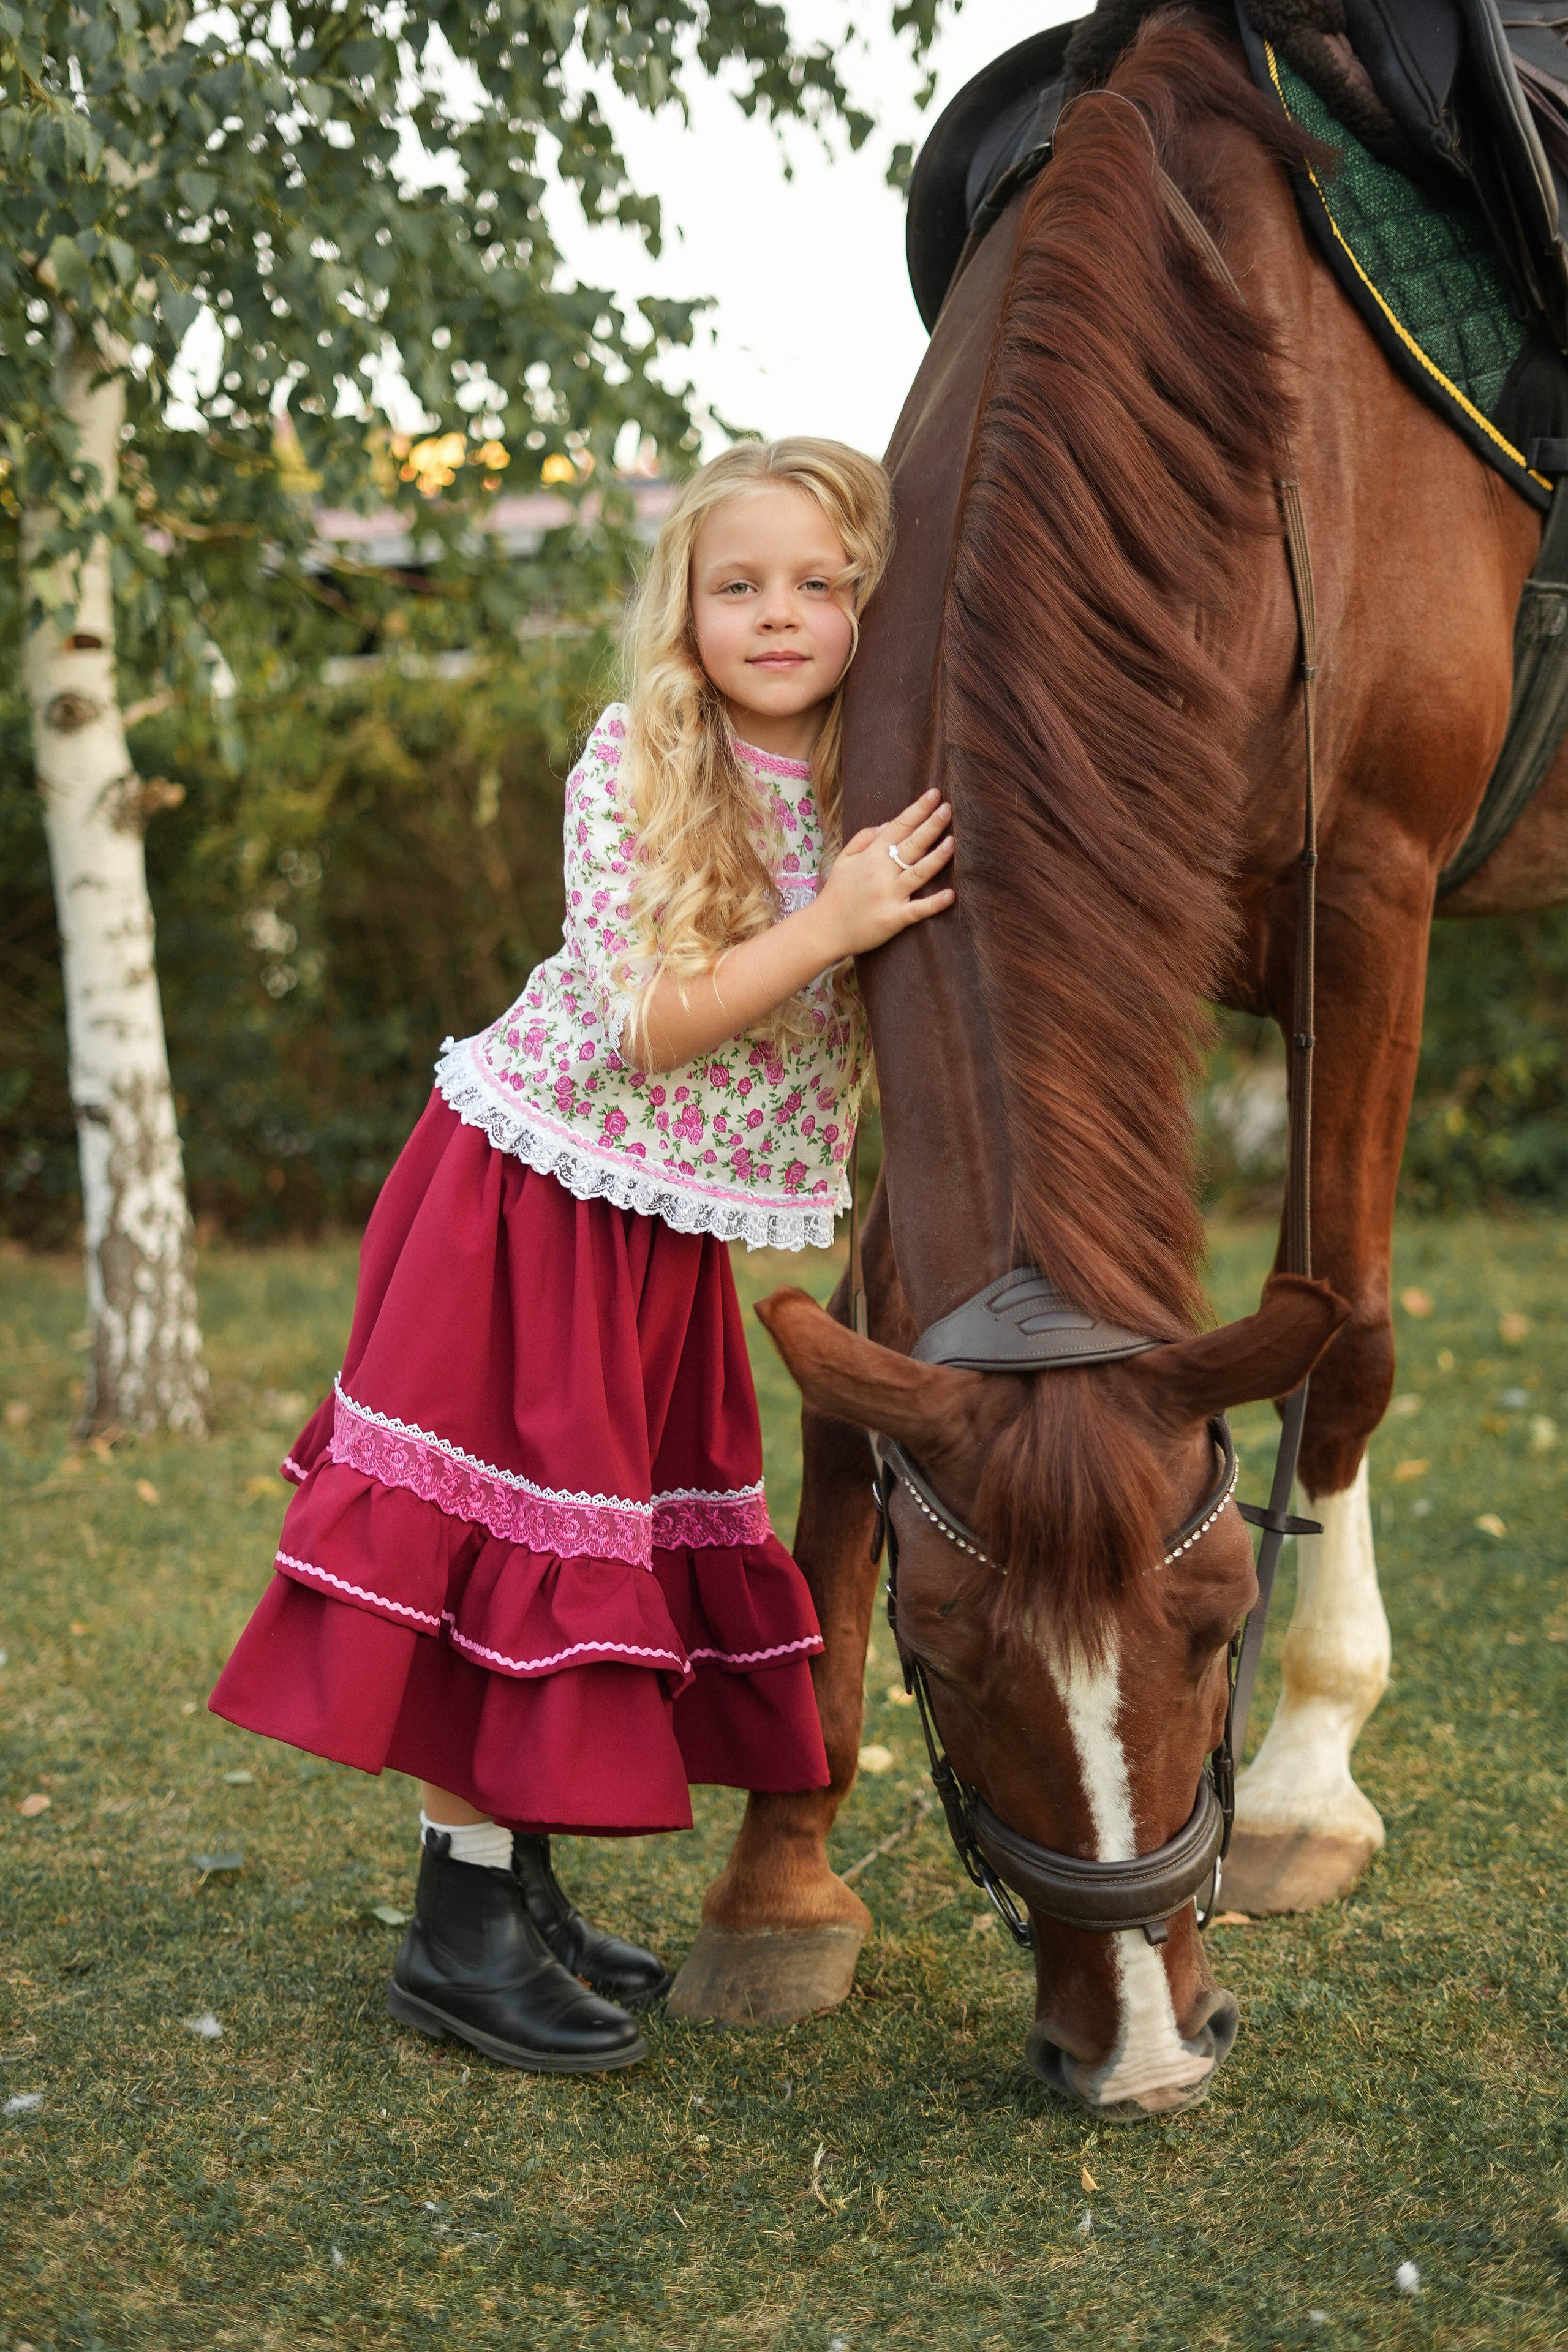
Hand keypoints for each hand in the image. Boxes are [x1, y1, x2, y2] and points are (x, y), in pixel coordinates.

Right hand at [811, 788, 955, 958]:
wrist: (824, 929)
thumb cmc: (837, 892)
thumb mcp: (845, 858)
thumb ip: (865, 838)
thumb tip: (890, 823)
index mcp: (871, 855)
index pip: (899, 826)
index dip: (918, 809)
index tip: (935, 794)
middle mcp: (882, 872)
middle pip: (912, 844)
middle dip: (932, 825)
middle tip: (949, 809)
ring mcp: (889, 895)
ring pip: (918, 872)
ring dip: (937, 857)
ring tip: (953, 842)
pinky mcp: (893, 919)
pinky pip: (917, 910)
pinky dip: (934, 903)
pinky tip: (950, 894)